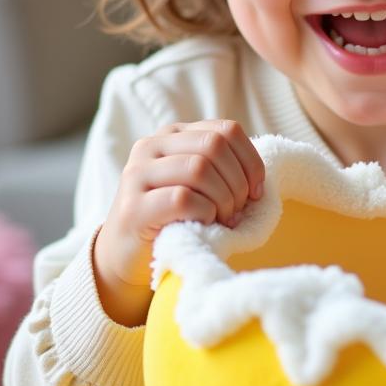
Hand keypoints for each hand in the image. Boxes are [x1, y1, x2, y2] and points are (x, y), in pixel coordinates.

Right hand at [95, 119, 265, 306]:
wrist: (126, 255)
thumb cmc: (174, 218)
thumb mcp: (199, 184)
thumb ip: (222, 168)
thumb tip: (259, 179)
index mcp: (174, 135)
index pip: (227, 129)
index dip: (251, 160)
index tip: (256, 191)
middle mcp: (151, 146)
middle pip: (214, 145)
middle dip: (237, 181)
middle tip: (237, 210)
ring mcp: (137, 174)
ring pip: (199, 168)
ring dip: (223, 199)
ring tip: (223, 219)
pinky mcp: (133, 207)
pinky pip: (183, 198)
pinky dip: (205, 213)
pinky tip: (204, 225)